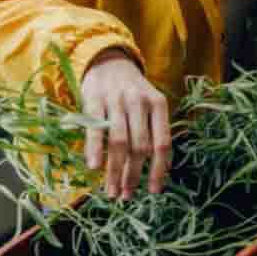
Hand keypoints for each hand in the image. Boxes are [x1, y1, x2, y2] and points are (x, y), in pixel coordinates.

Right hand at [81, 48, 171, 199]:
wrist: (107, 60)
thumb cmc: (131, 91)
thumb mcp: (149, 105)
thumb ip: (154, 132)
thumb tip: (161, 170)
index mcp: (158, 105)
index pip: (162, 143)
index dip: (159, 170)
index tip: (154, 191)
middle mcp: (139, 101)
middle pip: (139, 147)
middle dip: (134, 175)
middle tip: (127, 196)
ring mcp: (117, 100)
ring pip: (119, 142)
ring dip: (115, 171)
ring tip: (112, 191)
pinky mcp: (94, 99)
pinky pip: (95, 130)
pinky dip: (95, 150)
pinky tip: (94, 168)